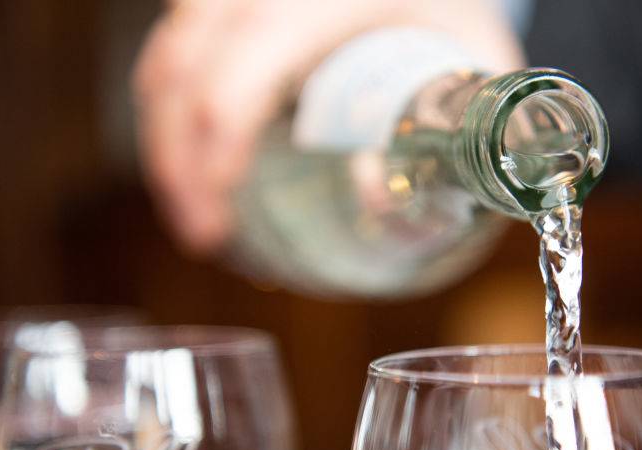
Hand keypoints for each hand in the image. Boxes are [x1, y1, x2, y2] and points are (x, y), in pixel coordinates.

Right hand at [133, 0, 523, 254]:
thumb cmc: (460, 34)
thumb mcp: (478, 83)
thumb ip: (450, 152)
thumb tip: (372, 192)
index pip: (249, 59)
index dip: (218, 143)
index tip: (219, 221)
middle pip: (187, 58)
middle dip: (177, 157)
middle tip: (202, 235)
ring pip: (169, 51)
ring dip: (162, 138)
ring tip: (193, 211)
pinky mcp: (230, 2)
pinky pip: (175, 47)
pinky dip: (168, 109)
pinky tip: (191, 163)